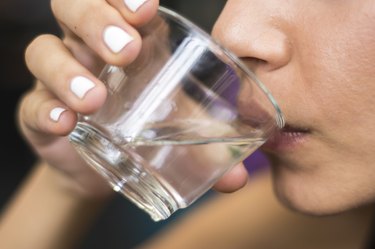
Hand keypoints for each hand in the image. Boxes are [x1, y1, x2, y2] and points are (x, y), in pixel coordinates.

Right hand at [19, 0, 246, 199]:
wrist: (108, 169)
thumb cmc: (146, 134)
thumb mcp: (180, 133)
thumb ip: (209, 149)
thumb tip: (237, 178)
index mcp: (131, 42)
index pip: (121, 2)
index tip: (147, 10)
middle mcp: (89, 51)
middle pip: (74, 10)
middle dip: (96, 20)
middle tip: (126, 51)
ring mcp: (60, 80)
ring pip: (43, 50)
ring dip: (67, 69)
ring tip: (94, 98)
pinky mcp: (39, 113)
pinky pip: (31, 103)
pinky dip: (44, 110)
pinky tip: (65, 123)